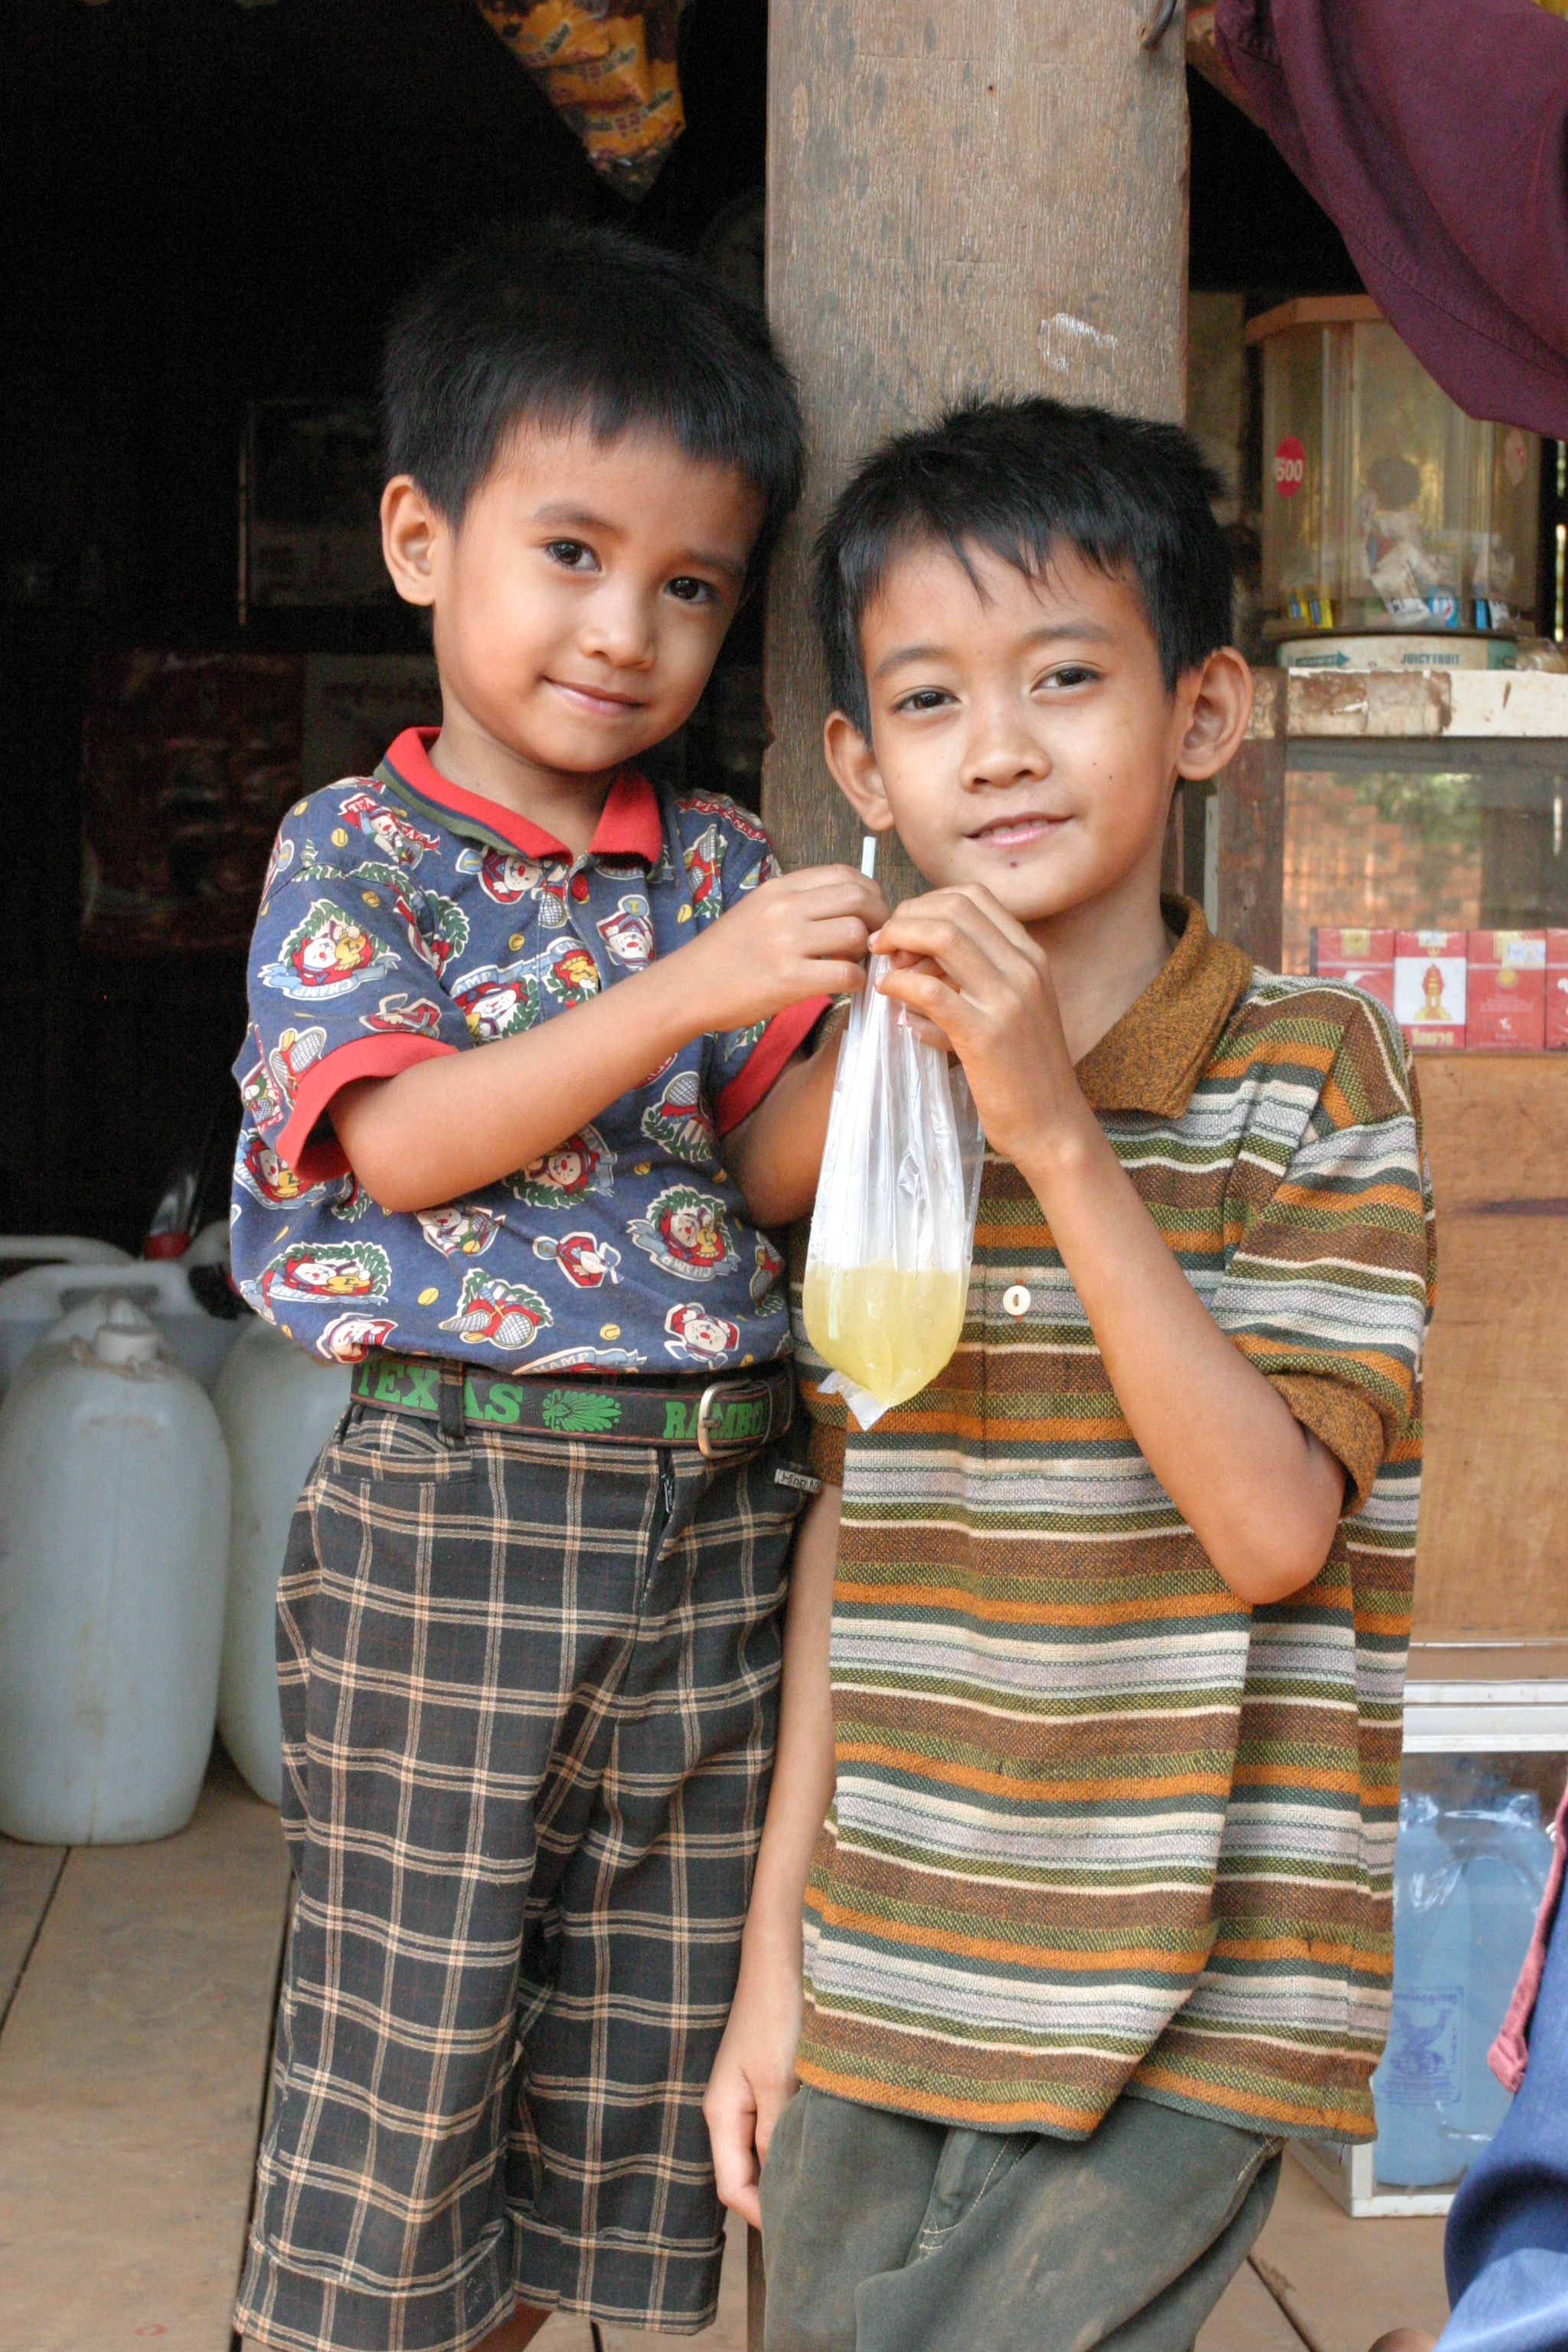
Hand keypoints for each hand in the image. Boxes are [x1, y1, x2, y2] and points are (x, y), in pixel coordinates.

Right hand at [683, 866, 888, 1034]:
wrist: (686, 987)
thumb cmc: (724, 955)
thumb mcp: (757, 911)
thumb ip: (797, 904)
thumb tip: (846, 907)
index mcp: (778, 889)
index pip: (843, 874)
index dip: (870, 892)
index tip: (871, 912)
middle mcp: (784, 908)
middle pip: (858, 898)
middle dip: (879, 918)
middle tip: (874, 939)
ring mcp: (786, 943)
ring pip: (856, 933)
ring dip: (866, 951)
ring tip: (853, 962)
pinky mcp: (788, 979)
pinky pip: (846, 973)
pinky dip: (857, 980)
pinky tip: (846, 985)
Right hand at [702, 1933, 804, 2229]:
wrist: (780, 1962)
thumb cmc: (776, 2015)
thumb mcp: (779, 2080)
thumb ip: (774, 2136)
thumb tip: (778, 2186)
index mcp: (721, 2114)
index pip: (733, 2188)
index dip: (762, 2214)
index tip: (798, 2226)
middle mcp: (728, 2111)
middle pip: (745, 2175)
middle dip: (774, 2197)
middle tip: (815, 2212)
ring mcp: (746, 2098)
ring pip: (761, 2154)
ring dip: (785, 2169)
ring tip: (820, 2184)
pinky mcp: (765, 2084)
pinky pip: (773, 2130)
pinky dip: (791, 2143)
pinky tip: (817, 2146)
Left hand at [871, 885, 1090, 1168]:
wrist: (1053, 1125)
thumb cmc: (1024, 1071)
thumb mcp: (1012, 1010)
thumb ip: (975, 979)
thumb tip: (916, 961)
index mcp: (1031, 958)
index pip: (974, 897)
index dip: (927, 903)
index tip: (904, 928)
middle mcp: (1025, 969)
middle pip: (955, 908)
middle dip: (907, 916)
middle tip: (883, 943)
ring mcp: (1008, 1000)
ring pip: (944, 937)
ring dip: (900, 941)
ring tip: (883, 963)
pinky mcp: (986, 1035)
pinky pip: (931, 990)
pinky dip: (900, 983)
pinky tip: (888, 993)